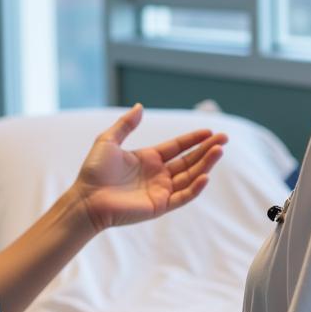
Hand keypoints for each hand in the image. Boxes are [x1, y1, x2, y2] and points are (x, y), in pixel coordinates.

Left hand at [71, 104, 227, 232]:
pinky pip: (183, 196)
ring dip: (205, 164)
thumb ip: (125, 124)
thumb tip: (140, 106)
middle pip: (189, 160)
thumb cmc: (94, 171)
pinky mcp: (160, 205)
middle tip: (224, 138)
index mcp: (149, 159)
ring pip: (190, 176)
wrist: (86, 199)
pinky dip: (195, 188)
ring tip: (219, 151)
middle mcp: (158, 174)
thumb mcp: (108, 141)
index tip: (210, 131)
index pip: (178, 147)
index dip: (194, 139)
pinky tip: (205, 175)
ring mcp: (161, 190)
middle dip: (206, 150)